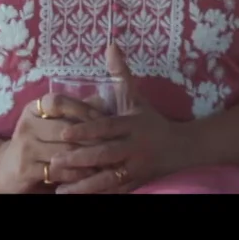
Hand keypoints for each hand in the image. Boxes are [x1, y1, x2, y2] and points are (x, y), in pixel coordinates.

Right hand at [0, 92, 106, 193]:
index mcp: (33, 109)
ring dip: (88, 156)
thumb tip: (103, 100)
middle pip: (65, 128)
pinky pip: (58, 169)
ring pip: (64, 150)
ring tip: (107, 159)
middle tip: (113, 142)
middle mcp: (27, 125)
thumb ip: (74, 112)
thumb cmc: (37, 142)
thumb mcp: (51, 123)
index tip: (103, 117)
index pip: (59, 102)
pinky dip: (77, 172)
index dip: (82, 109)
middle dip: (92, 137)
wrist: (5, 169)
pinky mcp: (25, 169)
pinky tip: (90, 173)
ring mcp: (25, 147)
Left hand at [48, 43, 191, 193]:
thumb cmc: (153, 121)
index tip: (65, 131)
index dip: (87, 129)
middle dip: (81, 158)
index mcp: (133, 125)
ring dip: (85, 184)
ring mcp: (136, 168)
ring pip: (109, 177)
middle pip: (106, 154)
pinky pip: (115, 191)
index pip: (108, 127)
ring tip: (60, 189)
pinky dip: (97, 194)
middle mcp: (135, 147)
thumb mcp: (137, 98)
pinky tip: (75, 195)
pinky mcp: (136, 183)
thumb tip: (110, 44)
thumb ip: (121, 74)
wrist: (183, 148)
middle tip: (55, 161)